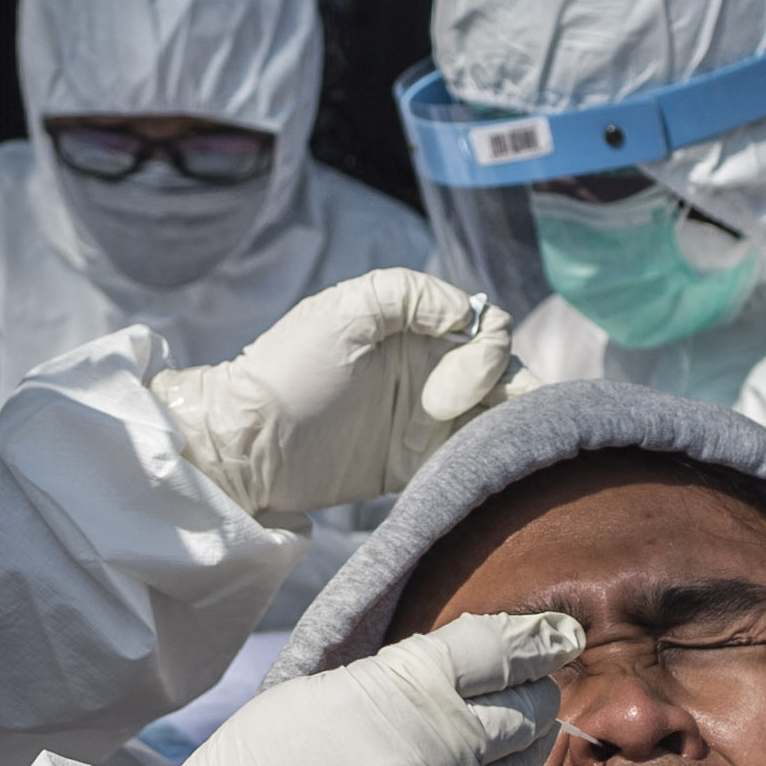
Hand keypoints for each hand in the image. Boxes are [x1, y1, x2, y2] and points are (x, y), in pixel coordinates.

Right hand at [71, 608, 583, 765]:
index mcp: (402, 692)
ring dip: (506, 758)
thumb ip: (398, 683)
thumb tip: (465, 675)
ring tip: (477, 749)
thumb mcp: (319, 696)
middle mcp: (437, 754)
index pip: (500, 649)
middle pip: (529, 712)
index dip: (539, 637)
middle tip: (524, 692)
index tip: (560, 635)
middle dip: (532, 697)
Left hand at [150, 268, 518, 523]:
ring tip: (509, 450)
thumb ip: (409, 294)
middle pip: (504, 373)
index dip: (486, 358)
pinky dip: (488, 462)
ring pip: (497, 416)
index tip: (446, 393)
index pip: (489, 330)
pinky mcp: (417, 463)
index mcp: (417, 327)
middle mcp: (430, 368)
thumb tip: (469, 314)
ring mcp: (426, 418)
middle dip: (516, 395)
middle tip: (497, 426)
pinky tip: (486, 471)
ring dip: (511, 429)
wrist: (249, 446)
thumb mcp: (343, 309)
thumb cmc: (289, 370)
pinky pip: (471, 458)